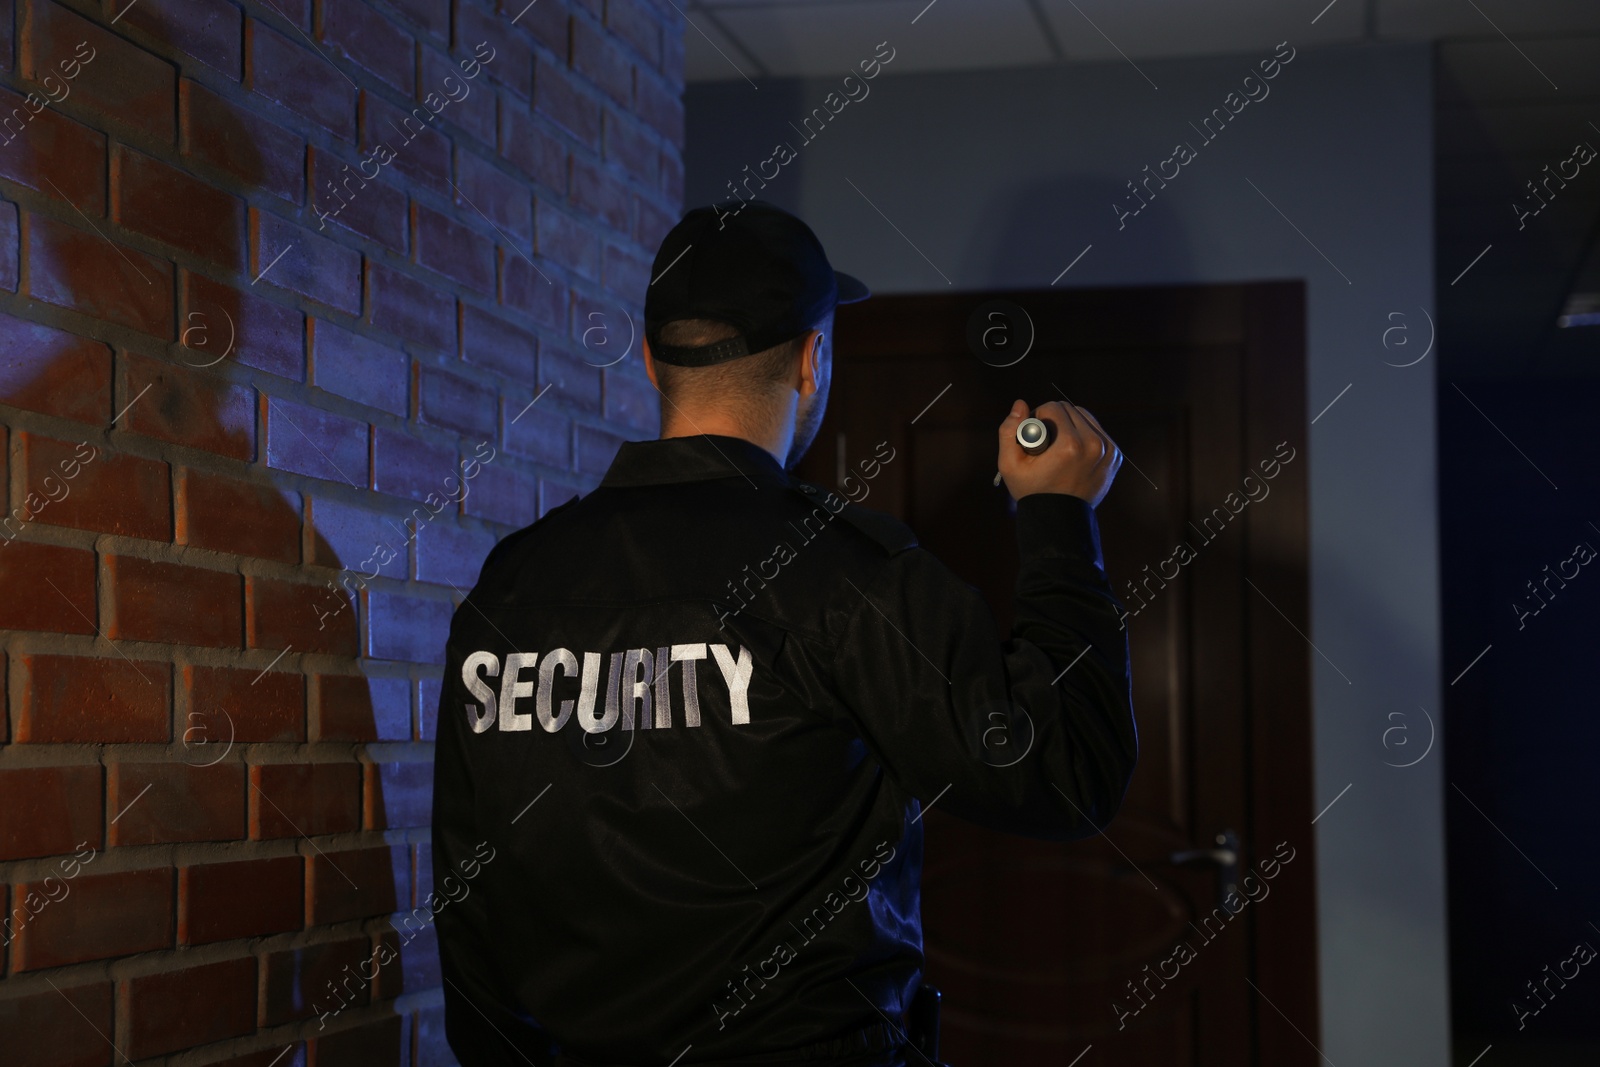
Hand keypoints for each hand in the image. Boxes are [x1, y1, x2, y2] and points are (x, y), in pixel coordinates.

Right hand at [997, 399, 1122, 505]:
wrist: (1060, 520)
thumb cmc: (1032, 492)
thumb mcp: (1010, 465)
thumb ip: (1009, 431)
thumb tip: (1020, 404)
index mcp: (1070, 445)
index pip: (1053, 408)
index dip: (1038, 417)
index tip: (1034, 435)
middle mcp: (1094, 445)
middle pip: (1070, 409)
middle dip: (1054, 419)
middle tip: (1045, 441)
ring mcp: (1108, 450)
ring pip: (1085, 417)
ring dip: (1070, 424)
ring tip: (1058, 446)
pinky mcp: (1116, 455)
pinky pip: (1097, 430)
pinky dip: (1084, 434)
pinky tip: (1073, 452)